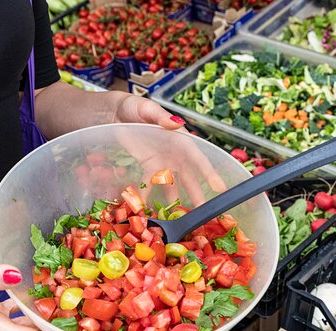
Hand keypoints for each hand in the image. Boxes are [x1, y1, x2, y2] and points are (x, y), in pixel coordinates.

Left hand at [111, 94, 226, 204]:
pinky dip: (149, 196)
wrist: (115, 113)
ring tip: (183, 218)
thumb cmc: (134, 107)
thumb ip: (160, 116)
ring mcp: (162, 162)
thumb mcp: (147, 108)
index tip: (220, 188)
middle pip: (189, 177)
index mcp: (180, 139)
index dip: (210, 174)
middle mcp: (174, 154)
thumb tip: (175, 122)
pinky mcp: (147, 167)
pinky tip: (148, 208)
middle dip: (197, 194)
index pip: (199, 158)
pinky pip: (150, 184)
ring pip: (173, 184)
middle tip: (204, 212)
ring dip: (177, 201)